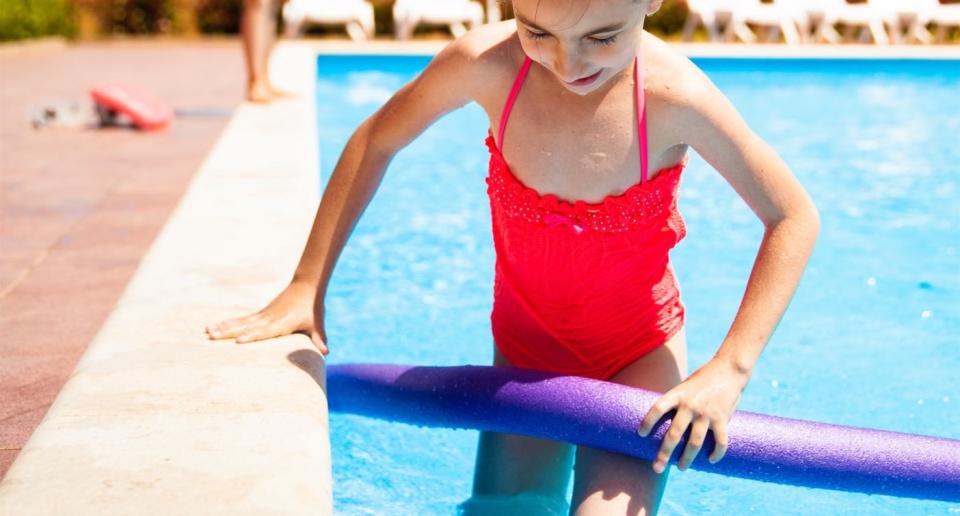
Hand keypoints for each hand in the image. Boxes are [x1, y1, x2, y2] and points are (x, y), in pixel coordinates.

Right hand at [205, 281, 328, 354]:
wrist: (306, 285)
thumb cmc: (312, 307)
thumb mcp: (316, 323)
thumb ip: (319, 338)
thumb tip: (326, 352)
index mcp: (281, 323)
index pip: (264, 331)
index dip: (251, 336)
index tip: (238, 341)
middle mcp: (268, 318)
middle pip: (245, 326)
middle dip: (228, 332)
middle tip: (211, 337)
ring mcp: (263, 315)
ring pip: (239, 322)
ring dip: (223, 327)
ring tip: (206, 332)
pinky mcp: (260, 313)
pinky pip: (241, 319)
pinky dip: (228, 323)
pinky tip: (214, 326)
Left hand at [636, 356, 748, 472]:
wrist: (729, 368)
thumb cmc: (704, 378)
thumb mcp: (685, 385)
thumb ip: (677, 401)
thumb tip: (664, 419)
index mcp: (678, 394)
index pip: (657, 408)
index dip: (647, 422)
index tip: (640, 434)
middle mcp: (690, 404)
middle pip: (673, 434)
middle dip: (664, 453)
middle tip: (657, 467)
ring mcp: (706, 413)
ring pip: (694, 443)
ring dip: (687, 459)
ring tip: (681, 468)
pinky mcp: (722, 418)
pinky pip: (720, 441)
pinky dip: (716, 453)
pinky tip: (711, 460)